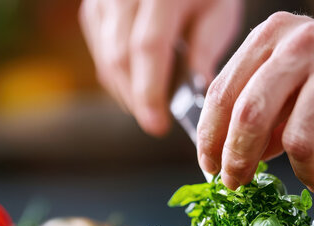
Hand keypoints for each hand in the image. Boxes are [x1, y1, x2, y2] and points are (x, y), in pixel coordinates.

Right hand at [80, 0, 242, 136]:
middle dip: (136, 98)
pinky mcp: (94, 6)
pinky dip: (116, 74)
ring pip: (105, 56)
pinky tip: (135, 85)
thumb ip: (206, 48)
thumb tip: (197, 92)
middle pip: (119, 56)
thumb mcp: (220, 11)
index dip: (149, 92)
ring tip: (149, 107)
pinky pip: (99, 49)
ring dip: (125, 90)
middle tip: (156, 123)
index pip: (147, 47)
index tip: (157, 126)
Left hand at [197, 12, 313, 192]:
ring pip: (298, 141)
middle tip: (238, 184)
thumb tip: (220, 159)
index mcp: (274, 34)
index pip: (224, 92)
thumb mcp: (290, 90)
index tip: (210, 168)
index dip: (210, 138)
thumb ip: (256, 114)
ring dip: (303, 171)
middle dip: (238, 160)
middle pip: (251, 114)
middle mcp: (304, 41)